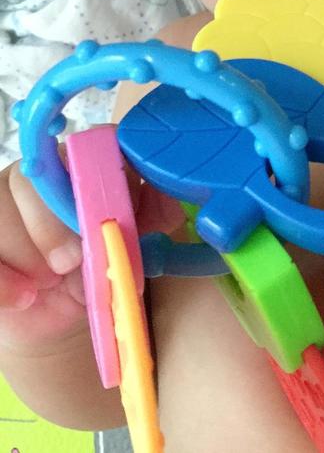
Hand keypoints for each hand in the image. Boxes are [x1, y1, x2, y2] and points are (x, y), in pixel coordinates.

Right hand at [0, 145, 183, 354]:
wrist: (62, 313)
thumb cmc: (100, 264)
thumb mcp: (131, 242)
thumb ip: (152, 216)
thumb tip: (171, 201)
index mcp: (78, 165)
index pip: (83, 145)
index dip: (90, 173)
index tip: (101, 210)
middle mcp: (35, 176)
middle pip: (30, 177)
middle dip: (52, 223)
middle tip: (73, 260)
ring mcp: (2, 206)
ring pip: (0, 209)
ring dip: (28, 251)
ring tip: (50, 281)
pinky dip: (5, 280)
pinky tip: (25, 298)